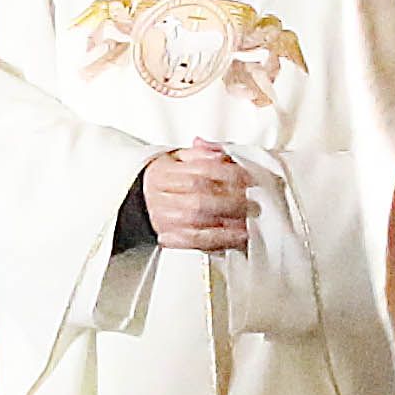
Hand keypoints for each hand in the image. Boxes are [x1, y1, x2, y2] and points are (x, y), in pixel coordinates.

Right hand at [139, 142, 262, 253]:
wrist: (142, 199)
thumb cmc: (168, 178)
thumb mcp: (180, 159)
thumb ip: (202, 154)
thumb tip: (220, 153)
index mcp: (164, 172)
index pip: (200, 171)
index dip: (228, 175)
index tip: (249, 179)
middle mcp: (161, 195)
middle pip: (200, 198)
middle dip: (230, 202)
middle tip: (252, 204)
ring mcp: (163, 218)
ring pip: (197, 221)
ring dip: (227, 224)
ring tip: (248, 224)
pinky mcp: (168, 237)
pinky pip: (194, 241)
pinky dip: (217, 241)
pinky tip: (235, 239)